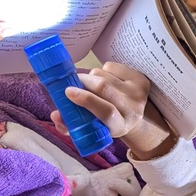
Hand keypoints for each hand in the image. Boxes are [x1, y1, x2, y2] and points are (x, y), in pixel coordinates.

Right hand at [51, 62, 175, 159]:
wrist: (133, 116)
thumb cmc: (104, 122)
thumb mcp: (89, 128)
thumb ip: (70, 125)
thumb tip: (55, 115)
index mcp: (120, 127)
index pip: (106, 112)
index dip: (87, 100)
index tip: (68, 91)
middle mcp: (133, 109)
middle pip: (103, 87)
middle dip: (82, 81)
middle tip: (71, 84)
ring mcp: (138, 92)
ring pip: (103, 74)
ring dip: (91, 77)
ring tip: (92, 87)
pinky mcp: (140, 79)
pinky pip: (110, 66)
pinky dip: (102, 70)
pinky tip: (107, 80)